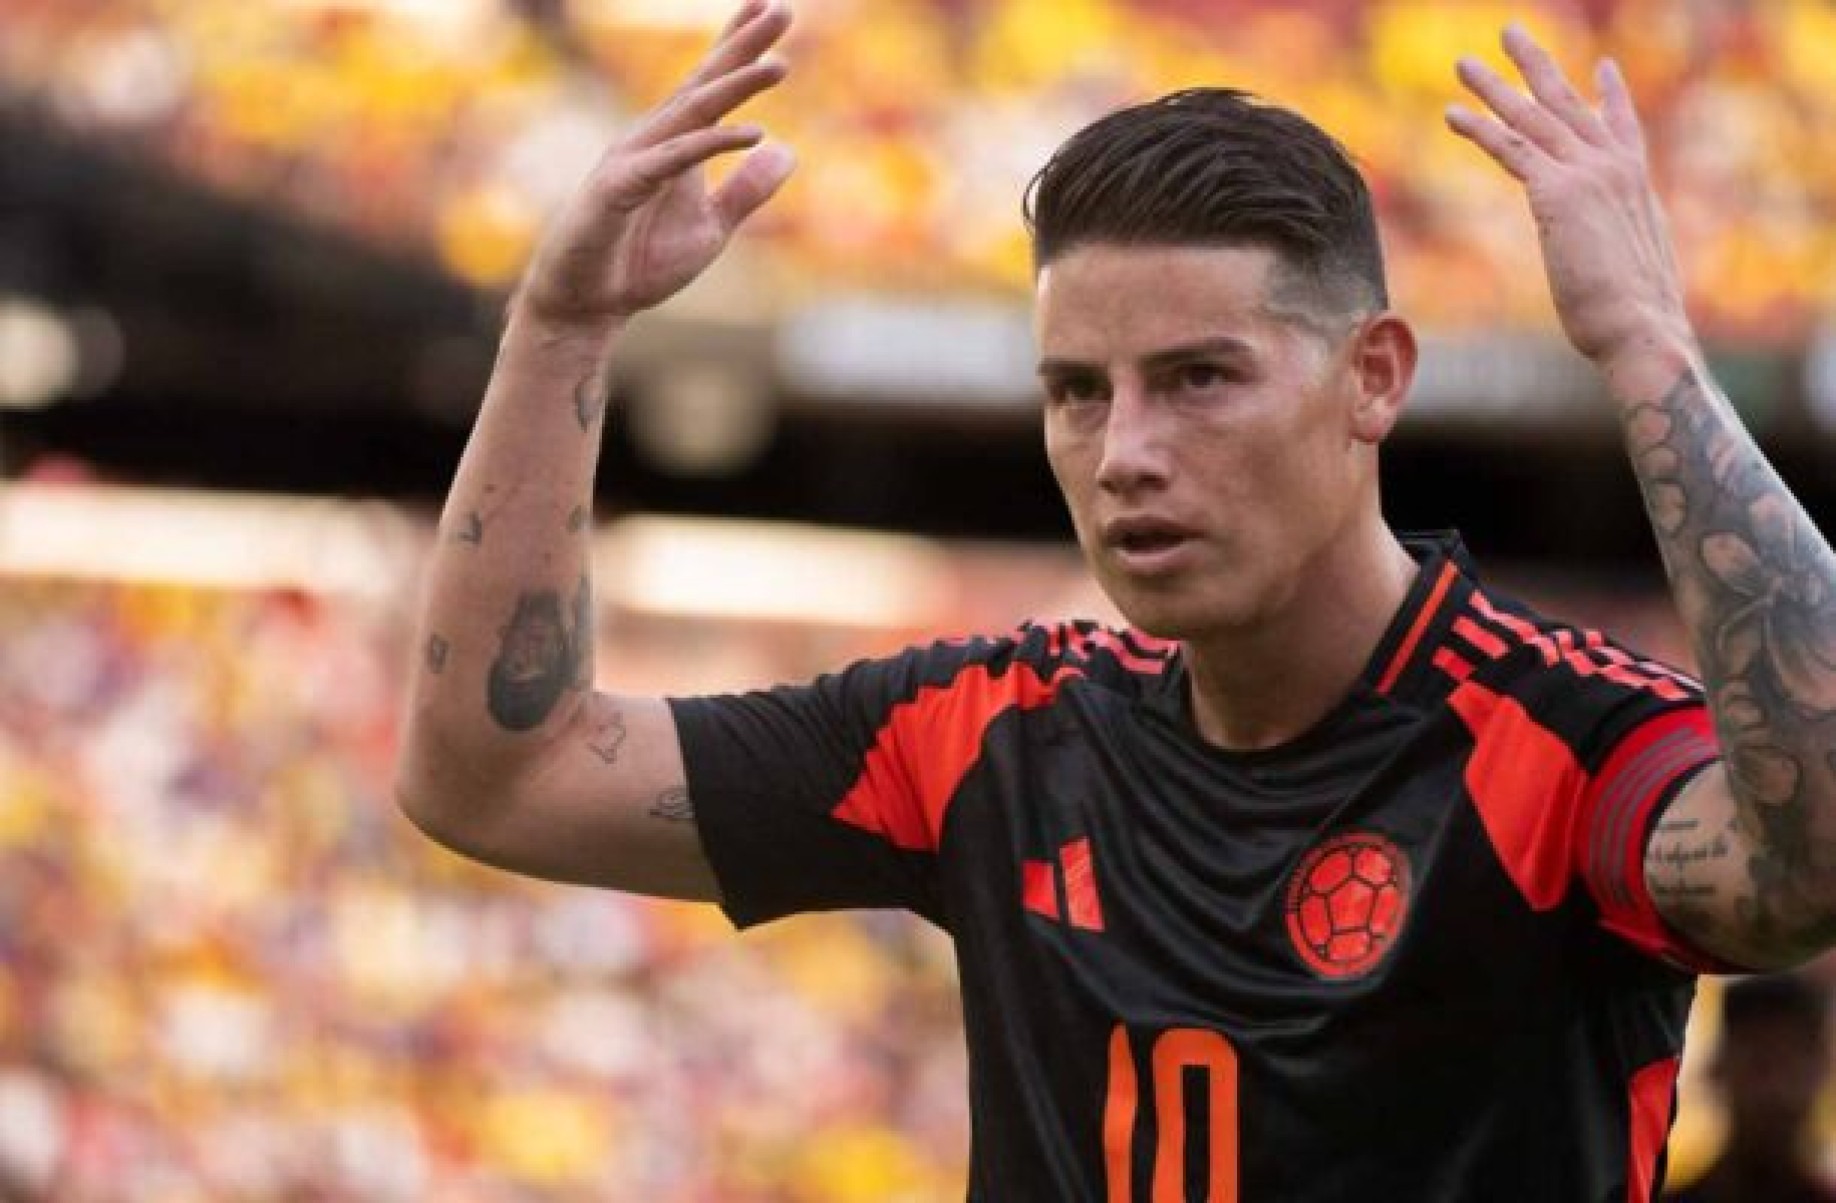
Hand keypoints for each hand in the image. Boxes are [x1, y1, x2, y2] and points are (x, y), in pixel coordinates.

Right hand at [517, 0, 795, 325]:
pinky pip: (672, 161)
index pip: (712, 86)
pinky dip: (710, 145)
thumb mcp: (711, 228)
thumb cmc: (639, 262)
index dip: (741, 47)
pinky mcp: (618, 188)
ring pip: (691, 112)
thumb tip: (787, 149)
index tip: (772, 8)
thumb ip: (746, 190)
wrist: (587, 304)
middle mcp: (653, 138)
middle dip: (743, 45)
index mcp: (675, 142)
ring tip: (780, 64)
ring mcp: (634, 158)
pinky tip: (753, 133)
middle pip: (704, 83)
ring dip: (735, 85)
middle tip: (783, 8)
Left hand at [1446, 24, 1695, 367]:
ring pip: (1533, 118)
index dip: (1610, 96)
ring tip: (1464, 63)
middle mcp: (1615, 169)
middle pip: (1568, 105)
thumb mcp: (1634, 273)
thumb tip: (1619, 270)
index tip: (1603, 68)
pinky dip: (1480, 129)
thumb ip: (1621, 251)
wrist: (1641, 328)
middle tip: (1511, 34)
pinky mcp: (1558, 193)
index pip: (1622, 128)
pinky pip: (1512, 149)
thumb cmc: (1635, 318)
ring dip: (1495, 87)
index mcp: (1637, 187)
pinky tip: (1453, 113)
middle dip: (1537, 67)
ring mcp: (1588, 175)